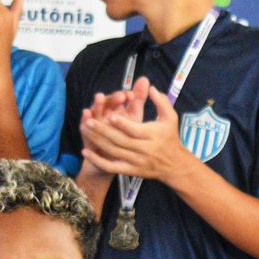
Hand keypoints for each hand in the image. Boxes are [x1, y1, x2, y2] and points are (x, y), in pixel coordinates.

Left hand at [80, 77, 195, 185]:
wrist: (174, 165)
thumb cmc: (170, 137)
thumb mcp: (171, 117)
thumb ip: (161, 102)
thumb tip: (150, 87)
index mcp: (152, 136)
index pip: (136, 131)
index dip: (123, 124)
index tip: (110, 115)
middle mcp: (144, 150)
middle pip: (121, 141)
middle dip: (104, 131)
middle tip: (89, 121)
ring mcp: (137, 162)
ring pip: (114, 152)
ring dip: (97, 142)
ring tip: (85, 129)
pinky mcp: (131, 170)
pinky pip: (112, 167)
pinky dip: (98, 160)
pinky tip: (85, 151)